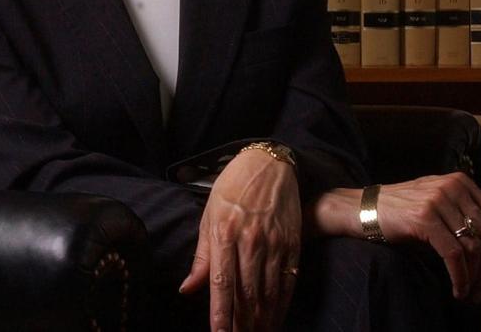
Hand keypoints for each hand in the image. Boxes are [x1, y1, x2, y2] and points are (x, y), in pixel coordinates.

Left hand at [179, 147, 301, 331]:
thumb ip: (201, 256)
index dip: (220, 313)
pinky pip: (287, 282)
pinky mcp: (292, 244)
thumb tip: (188, 288)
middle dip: (241, 323)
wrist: (269, 164)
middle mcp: (249, 241)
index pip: (221, 283)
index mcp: (224, 234)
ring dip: (261, 320)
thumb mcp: (209, 216)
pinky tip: (275, 318)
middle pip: (245, 294)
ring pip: (267, 292)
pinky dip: (281, 305)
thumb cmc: (232, 189)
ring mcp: (274, 244)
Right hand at [374, 173, 480, 298]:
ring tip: (469, 292)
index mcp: (461, 182)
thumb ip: (463, 216)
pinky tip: (457, 289)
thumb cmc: (400, 211)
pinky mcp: (424, 218)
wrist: (361, 208)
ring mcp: (438, 201)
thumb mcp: (437, 204)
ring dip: (475, 276)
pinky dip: (460, 276)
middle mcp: (453, 187)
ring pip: (473, 247)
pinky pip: (453, 254)